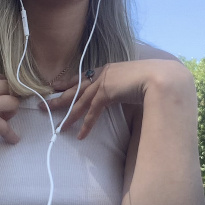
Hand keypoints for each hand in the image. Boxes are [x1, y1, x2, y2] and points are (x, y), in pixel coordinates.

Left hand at [46, 59, 192, 139]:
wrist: (160, 77)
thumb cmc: (152, 79)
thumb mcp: (133, 82)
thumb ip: (124, 87)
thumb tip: (123, 94)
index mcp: (108, 69)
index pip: (83, 77)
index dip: (69, 82)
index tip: (56, 86)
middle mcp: (102, 74)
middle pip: (75, 88)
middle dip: (59, 98)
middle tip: (44, 105)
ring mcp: (103, 82)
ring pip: (80, 101)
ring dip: (68, 115)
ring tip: (59, 127)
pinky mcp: (106, 92)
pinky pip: (92, 111)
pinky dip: (86, 125)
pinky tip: (80, 135)